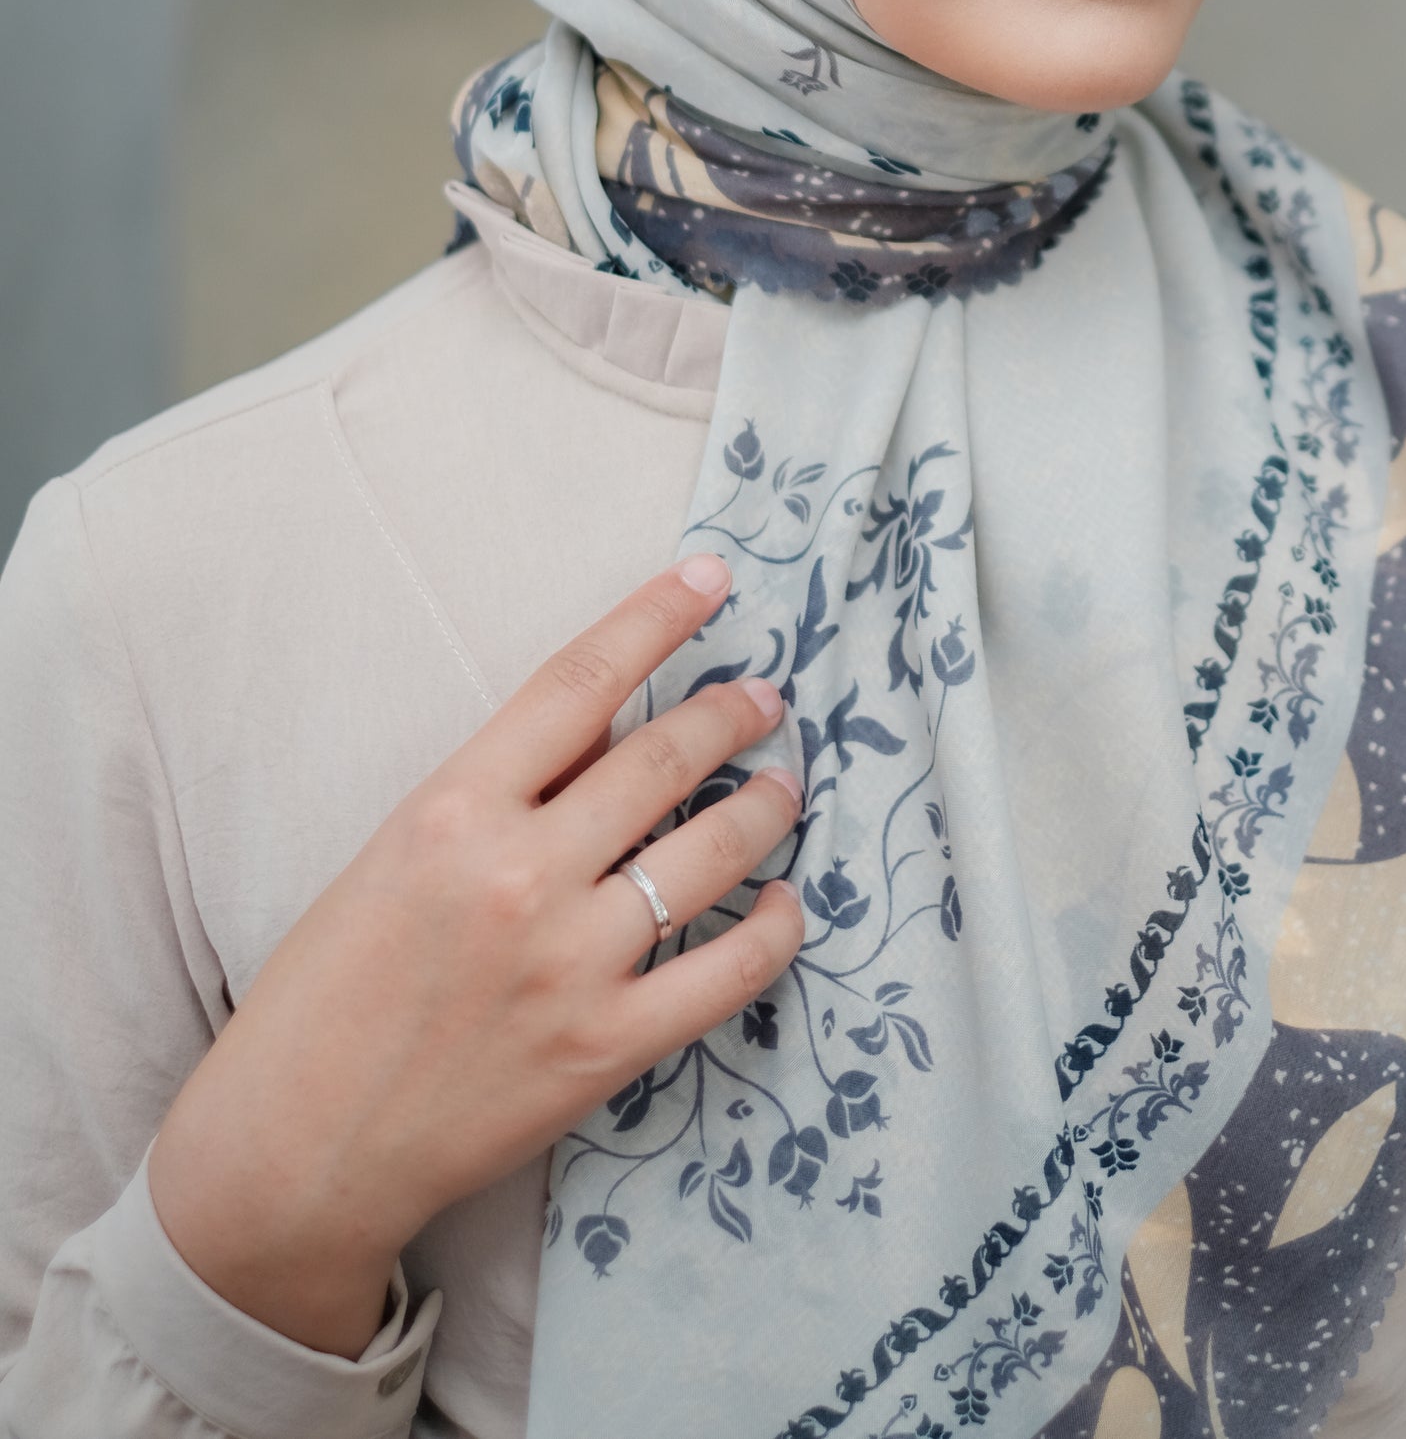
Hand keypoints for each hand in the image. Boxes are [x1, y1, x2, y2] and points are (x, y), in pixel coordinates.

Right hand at [148, 553, 801, 1356]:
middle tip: (765, 696)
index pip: (578, 681)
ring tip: (784, 784)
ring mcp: (570, 963)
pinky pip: (727, 973)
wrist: (294, 1152)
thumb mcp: (393, 854)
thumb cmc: (325, 994)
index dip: (656, 616)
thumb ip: (500, 791)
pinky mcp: (604, 1047)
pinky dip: (774, 931)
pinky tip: (786, 905)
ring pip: (710, 852)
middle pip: (662, 758)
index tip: (712, 577)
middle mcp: (519, 875)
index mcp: (451, 811)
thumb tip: (606, 727)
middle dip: (730, 713)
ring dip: (764, 806)